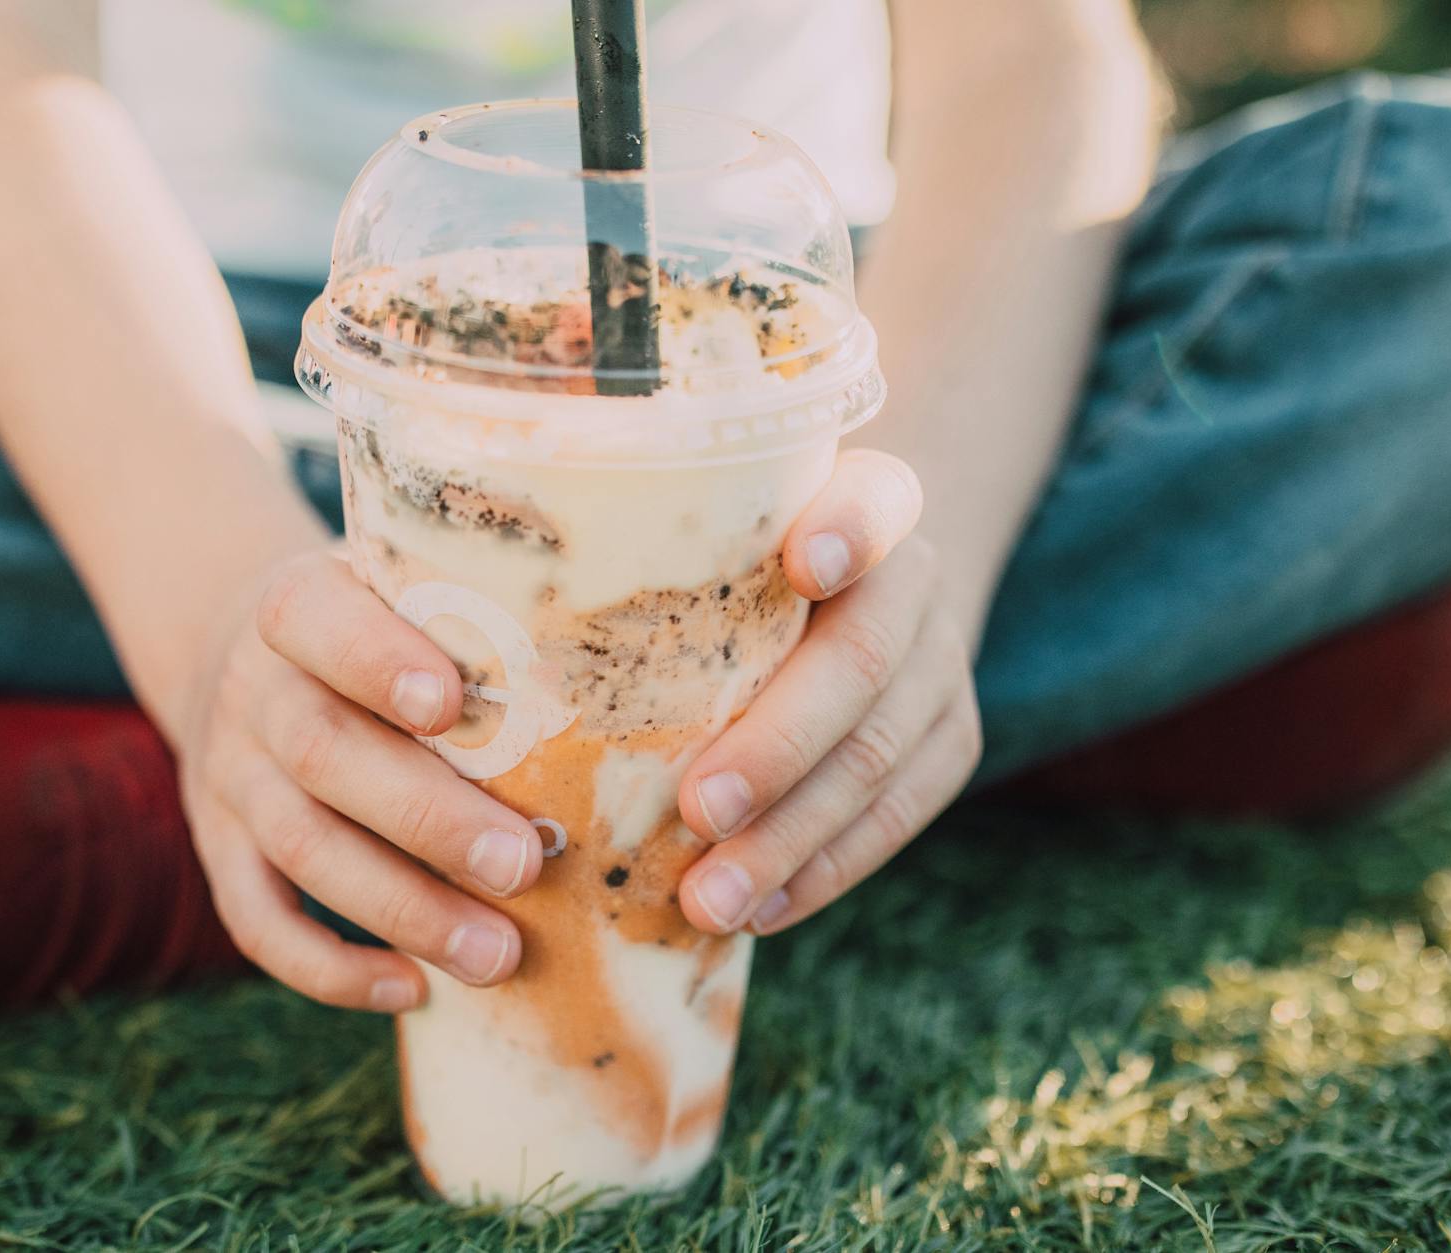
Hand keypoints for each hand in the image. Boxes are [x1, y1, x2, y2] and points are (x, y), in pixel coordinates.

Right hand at [175, 552, 547, 1011]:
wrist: (245, 657)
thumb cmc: (383, 629)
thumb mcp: (405, 593)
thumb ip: (479, 621)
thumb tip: (643, 687)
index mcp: (300, 607)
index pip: (314, 618)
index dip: (375, 661)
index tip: (450, 704)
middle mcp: (256, 691)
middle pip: (323, 753)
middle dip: (426, 817)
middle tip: (525, 865)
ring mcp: (230, 775)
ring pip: (300, 848)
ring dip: (402, 908)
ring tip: (497, 957)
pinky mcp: (220, 850)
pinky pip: (257, 921)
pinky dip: (329, 969)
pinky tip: (412, 992)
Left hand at [675, 449, 981, 935]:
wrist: (855, 592)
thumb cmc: (731, 566)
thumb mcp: (705, 536)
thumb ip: (652, 553)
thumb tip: (500, 605)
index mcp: (860, 503)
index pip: (872, 499)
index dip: (848, 531)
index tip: (803, 564)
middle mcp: (914, 578)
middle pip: (863, 661)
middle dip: (777, 747)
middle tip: (696, 812)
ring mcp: (941, 664)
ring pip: (880, 758)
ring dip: (792, 839)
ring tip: (709, 900)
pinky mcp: (950, 741)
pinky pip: (900, 817)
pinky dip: (826, 871)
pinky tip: (761, 912)